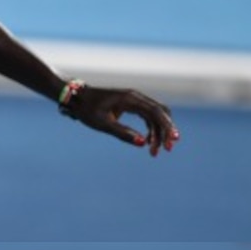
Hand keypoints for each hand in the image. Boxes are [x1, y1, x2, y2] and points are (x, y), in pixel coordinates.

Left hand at [62, 85, 179, 156]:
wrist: (77, 98)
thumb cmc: (87, 109)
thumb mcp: (103, 124)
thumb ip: (122, 133)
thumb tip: (142, 143)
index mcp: (130, 99)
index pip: (156, 112)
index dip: (167, 126)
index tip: (173, 141)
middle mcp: (135, 97)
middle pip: (160, 113)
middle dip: (166, 131)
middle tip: (167, 149)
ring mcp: (134, 100)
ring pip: (155, 116)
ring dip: (158, 133)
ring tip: (155, 152)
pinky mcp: (131, 105)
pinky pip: (147, 117)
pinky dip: (151, 129)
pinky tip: (148, 143)